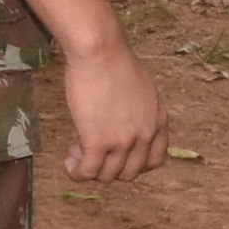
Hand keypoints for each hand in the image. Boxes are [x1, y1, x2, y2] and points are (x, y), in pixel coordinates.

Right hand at [59, 38, 170, 180]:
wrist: (100, 52)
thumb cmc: (114, 61)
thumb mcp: (142, 90)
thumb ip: (139, 112)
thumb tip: (124, 124)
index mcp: (159, 121)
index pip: (156, 161)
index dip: (136, 165)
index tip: (119, 158)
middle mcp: (144, 135)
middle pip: (130, 173)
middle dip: (110, 168)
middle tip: (94, 154)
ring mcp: (122, 141)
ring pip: (107, 176)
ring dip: (91, 170)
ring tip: (77, 155)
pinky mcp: (97, 142)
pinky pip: (88, 172)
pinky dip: (77, 173)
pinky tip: (70, 162)